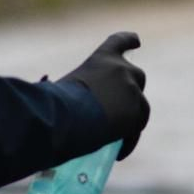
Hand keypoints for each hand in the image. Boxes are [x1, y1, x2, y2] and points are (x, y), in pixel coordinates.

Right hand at [62, 32, 149, 159]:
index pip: (119, 42)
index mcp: (102, 58)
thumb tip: (53, 93)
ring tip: (114, 138)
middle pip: (136, 77)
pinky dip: (129, 140)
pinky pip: (137, 128)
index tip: (137, 40)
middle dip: (131, 91)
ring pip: (140, 106)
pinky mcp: (137, 113)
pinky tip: (118, 154)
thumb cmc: (54, 101)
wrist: (67, 117)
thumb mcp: (61, 87)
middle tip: (117, 110)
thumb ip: (67, 88)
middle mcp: (122, 70)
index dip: (129, 40)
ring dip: (131, 119)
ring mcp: (133, 91)